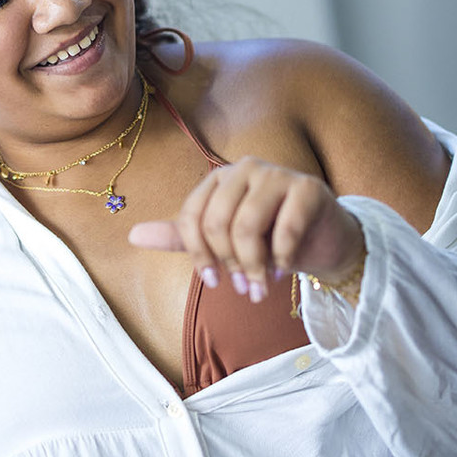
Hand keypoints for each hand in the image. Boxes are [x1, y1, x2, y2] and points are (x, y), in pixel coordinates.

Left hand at [128, 157, 365, 299]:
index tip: (213, 282)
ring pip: (249, 226)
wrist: (323, 241)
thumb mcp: (222, 241)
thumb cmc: (269, 239)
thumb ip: (182, 237)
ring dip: (255, 266)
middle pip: (218, 222)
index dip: (198, 254)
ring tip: (262, 286)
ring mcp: (278, 174)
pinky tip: (286, 268)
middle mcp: (246, 168)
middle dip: (229, 263)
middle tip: (244, 288)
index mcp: (220, 178)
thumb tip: (133, 235)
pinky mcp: (309, 188)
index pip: (192, 215)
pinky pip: (286, 228)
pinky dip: (283, 257)